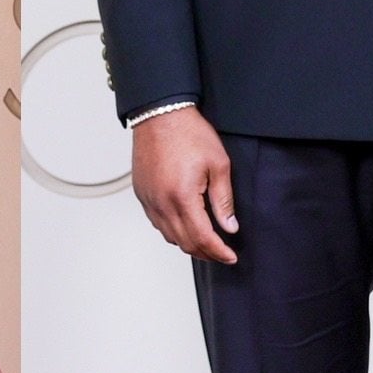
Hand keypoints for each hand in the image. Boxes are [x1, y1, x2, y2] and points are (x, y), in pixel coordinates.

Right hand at [132, 108, 239, 264]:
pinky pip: (156, 223)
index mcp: (182, 196)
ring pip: (168, 236)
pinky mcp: (142, 194)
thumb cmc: (188, 134)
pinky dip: (172, 231)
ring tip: (206, 243)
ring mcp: (149, 199)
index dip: (219, 252)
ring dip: (188, 244)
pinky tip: (185, 227)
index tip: (230, 257)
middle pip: (184, 242)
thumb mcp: (218, 165)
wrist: (160, 115)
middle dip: (205, 253)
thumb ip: (224, 200)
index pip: (202, 237)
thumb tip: (229, 226)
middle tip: (222, 254)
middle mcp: (161, 202)